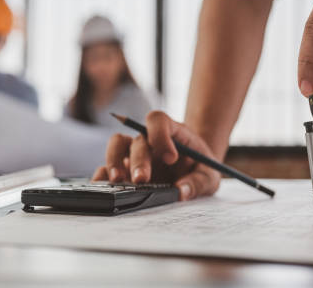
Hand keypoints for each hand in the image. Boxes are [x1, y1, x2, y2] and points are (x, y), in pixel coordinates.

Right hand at [91, 111, 220, 200]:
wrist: (193, 171)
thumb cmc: (200, 167)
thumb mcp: (209, 175)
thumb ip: (198, 182)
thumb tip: (182, 192)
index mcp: (172, 132)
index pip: (159, 120)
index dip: (161, 134)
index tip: (171, 158)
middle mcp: (149, 139)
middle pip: (138, 140)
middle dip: (139, 159)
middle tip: (143, 180)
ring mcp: (135, 152)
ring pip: (116, 144)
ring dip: (114, 160)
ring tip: (118, 180)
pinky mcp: (125, 168)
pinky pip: (108, 165)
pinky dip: (103, 174)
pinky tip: (103, 186)